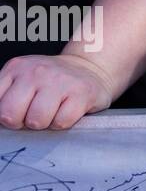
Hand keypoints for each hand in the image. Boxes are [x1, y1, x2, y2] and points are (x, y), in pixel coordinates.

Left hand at [0, 53, 114, 129]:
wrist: (91, 67)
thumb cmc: (51, 80)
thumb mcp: (21, 78)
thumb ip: (4, 95)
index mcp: (16, 67)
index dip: (5, 115)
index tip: (17, 110)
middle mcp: (36, 71)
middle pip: (10, 115)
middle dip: (21, 122)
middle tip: (32, 114)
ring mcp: (60, 80)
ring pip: (36, 121)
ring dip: (44, 123)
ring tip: (51, 112)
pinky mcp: (82, 93)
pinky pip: (61, 122)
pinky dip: (63, 123)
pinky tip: (67, 110)